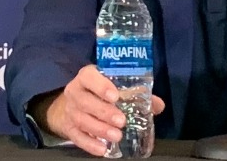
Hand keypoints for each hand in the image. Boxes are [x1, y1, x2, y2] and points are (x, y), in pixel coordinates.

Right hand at [38, 65, 165, 155]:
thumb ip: (137, 94)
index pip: (89, 77)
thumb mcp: (115, 87)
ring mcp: (70, 110)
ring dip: (99, 129)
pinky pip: (77, 137)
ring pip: (82, 120)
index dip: (101, 86)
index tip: (115, 96)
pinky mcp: (68, 127)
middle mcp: (75, 92)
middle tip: (121, 121)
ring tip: (116, 136)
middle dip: (104, 112)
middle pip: (85, 101)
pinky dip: (90, 144)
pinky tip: (103, 149)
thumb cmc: (100, 92)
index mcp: (86, 77)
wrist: (73, 104)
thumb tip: (158, 105)